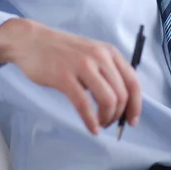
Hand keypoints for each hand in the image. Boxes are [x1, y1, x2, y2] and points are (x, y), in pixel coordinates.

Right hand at [0, 18, 141, 134]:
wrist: (33, 41)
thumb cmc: (63, 51)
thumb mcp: (92, 53)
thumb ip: (106, 71)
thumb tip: (121, 101)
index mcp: (109, 52)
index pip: (133, 81)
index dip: (136, 105)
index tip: (131, 120)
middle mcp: (100, 56)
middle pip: (122, 94)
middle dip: (118, 115)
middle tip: (109, 123)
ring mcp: (83, 65)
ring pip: (108, 100)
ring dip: (107, 118)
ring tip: (100, 124)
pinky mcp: (64, 77)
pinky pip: (84, 105)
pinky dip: (91, 121)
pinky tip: (91, 128)